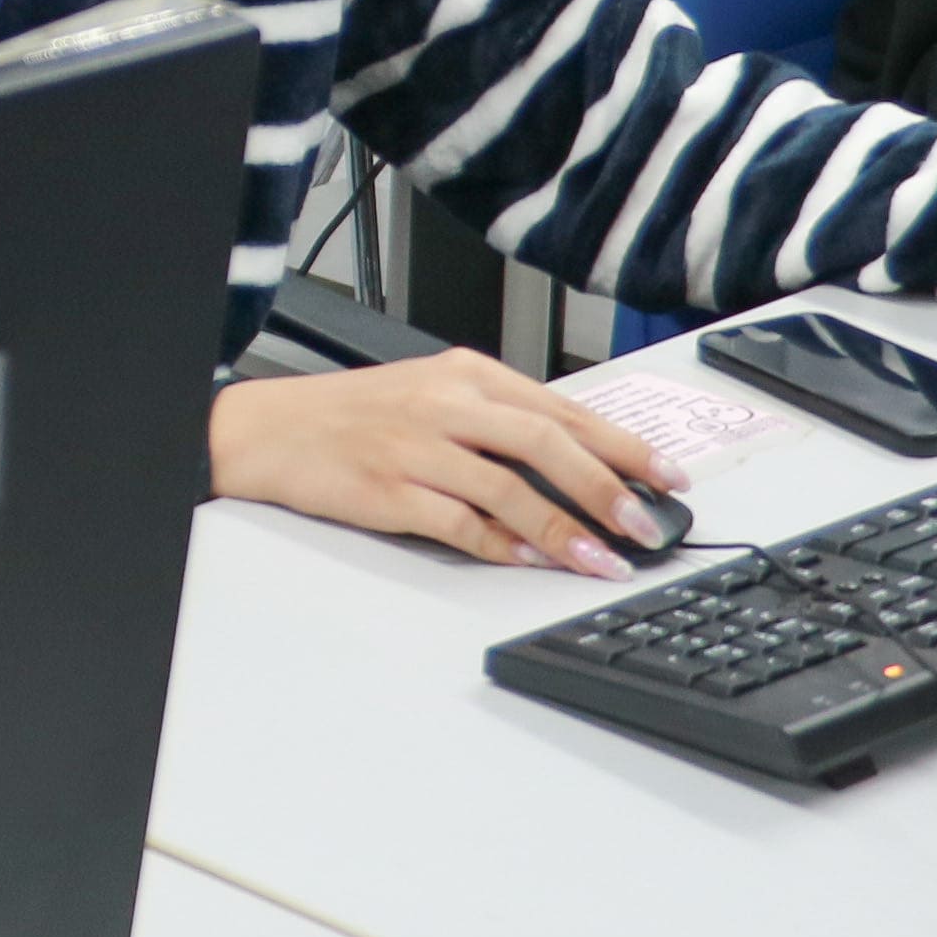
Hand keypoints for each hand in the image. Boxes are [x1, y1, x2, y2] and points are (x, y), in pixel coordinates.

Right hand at [211, 354, 669, 574]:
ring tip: (602, 560)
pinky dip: (499, 545)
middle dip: (606, 489)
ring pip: (509, 488)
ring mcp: (417, 448)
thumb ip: (499, 421)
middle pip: (545, 443)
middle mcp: (447, 404)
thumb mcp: (434, 394)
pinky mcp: (389, 492)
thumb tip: (577, 465)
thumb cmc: (356, 415)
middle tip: (647, 526)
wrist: (270, 429)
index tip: (666, 478)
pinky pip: (458, 522)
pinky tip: (529, 562)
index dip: (622, 446)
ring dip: (563, 530)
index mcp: (467, 373)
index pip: (562, 408)